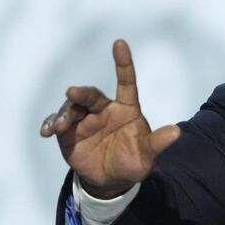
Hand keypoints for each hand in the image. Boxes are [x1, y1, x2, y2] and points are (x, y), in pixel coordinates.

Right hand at [39, 39, 180, 198]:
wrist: (113, 180)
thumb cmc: (134, 162)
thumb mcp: (148, 155)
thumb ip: (158, 143)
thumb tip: (177, 132)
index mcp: (126, 110)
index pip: (126, 82)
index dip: (123, 63)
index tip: (119, 43)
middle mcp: (104, 110)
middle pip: (92, 95)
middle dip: (82, 93)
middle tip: (73, 92)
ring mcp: (84, 120)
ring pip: (71, 108)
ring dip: (64, 114)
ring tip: (60, 126)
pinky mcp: (68, 132)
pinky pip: (56, 123)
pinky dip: (50, 124)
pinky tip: (47, 132)